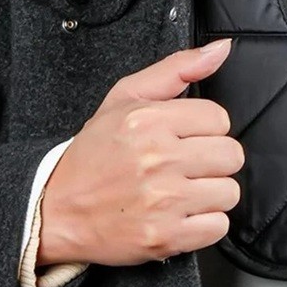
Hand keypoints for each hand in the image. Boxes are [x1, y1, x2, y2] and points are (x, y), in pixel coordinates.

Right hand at [37, 38, 243, 266]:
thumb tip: (221, 49)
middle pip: (231, 155)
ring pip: (229, 192)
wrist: (54, 210)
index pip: (220, 118)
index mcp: (149, 120)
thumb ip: (178, 68)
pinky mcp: (163, 237)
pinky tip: (183, 214)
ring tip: (184, 189)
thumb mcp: (128, 97)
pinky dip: (205, 224)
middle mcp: (158, 158)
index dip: (206, 128)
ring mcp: (162, 200)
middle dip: (214, 160)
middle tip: (187, 164)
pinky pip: (217, 227)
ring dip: (211, 193)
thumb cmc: (95, 151)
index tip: (186, 136)